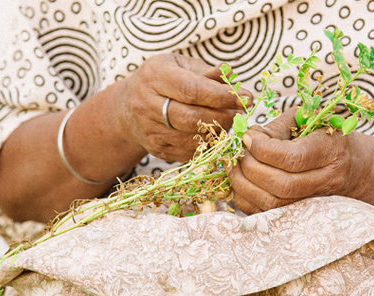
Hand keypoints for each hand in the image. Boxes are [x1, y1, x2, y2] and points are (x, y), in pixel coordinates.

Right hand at [113, 53, 251, 161]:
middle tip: (239, 112)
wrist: (127, 108)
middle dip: (223, 116)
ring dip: (218, 131)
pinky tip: (212, 132)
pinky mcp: (156, 149)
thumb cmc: (163, 80)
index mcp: (155, 76)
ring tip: (228, 121)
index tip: (246, 98)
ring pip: (193, 137)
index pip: (192, 90)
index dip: (222, 96)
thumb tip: (238, 86)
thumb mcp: (182, 66)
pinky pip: (190, 152)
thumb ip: (209, 74)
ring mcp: (149, 130)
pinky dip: (207, 144)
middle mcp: (147, 104)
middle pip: (192, 117)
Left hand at [228, 109, 361, 213]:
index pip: (293, 158)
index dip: (263, 149)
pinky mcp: (299, 214)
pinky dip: (245, 198)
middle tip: (238, 153)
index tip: (248, 138)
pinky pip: (264, 214)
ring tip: (234, 166)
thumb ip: (277, 127)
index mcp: (330, 151)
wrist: (351, 166)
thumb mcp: (306, 120)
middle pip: (281, 185)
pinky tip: (241, 181)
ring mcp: (314, 202)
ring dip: (243, 185)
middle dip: (250, 167)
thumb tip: (247, 139)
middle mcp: (326, 181)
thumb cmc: (323, 136)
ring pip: (272, 204)